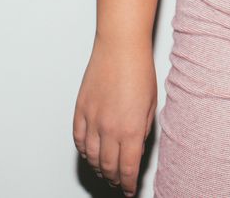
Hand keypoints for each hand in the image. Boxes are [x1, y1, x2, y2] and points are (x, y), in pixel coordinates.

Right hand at [73, 38, 157, 194]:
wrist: (120, 47)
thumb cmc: (139, 70)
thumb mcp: (151, 105)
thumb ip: (143, 131)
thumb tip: (136, 148)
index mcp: (131, 129)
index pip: (128, 168)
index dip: (129, 183)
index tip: (130, 189)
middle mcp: (109, 128)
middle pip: (109, 166)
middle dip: (115, 179)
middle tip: (119, 183)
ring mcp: (92, 119)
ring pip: (91, 156)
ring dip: (98, 168)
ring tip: (105, 172)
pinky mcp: (80, 109)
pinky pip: (78, 139)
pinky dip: (83, 151)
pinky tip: (89, 154)